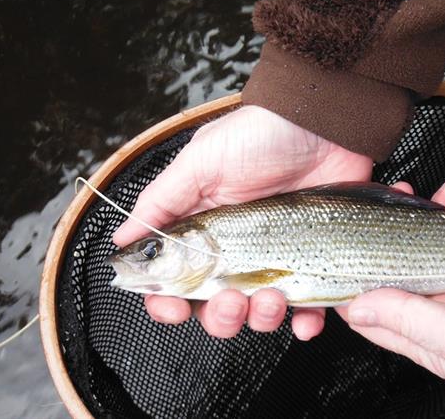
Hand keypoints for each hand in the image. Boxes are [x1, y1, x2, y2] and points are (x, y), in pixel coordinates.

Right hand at [113, 105, 372, 339]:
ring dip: (261, 318)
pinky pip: (307, 306)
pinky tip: (305, 318)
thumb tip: (122, 239)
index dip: (168, 301)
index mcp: (201, 230)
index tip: (175, 308)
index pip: (175, 279)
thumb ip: (161, 202)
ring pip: (258, 312)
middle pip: (215, 306)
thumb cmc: (259, 135)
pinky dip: (305, 321)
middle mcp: (235, 250)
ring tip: (273, 297)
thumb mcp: (200, 161)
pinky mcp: (312, 259)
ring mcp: (275, 257)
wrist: (323, 122)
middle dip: (220, 315)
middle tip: (232, 300)